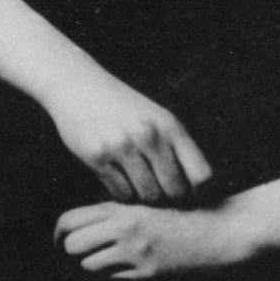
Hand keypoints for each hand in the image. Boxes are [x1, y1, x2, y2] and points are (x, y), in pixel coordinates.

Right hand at [41, 70, 212, 203]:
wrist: (77, 84)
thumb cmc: (123, 107)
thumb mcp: (157, 118)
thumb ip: (177, 149)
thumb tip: (197, 193)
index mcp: (170, 126)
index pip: (202, 176)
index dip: (198, 190)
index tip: (187, 190)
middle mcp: (148, 135)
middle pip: (175, 192)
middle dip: (168, 196)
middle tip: (158, 188)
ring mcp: (122, 147)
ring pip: (148, 196)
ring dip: (144, 195)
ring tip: (136, 180)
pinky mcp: (97, 157)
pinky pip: (121, 194)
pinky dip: (122, 193)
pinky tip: (118, 176)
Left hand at [55, 198, 250, 279]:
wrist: (218, 231)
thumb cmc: (180, 214)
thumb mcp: (143, 203)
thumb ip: (113, 209)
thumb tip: (79, 222)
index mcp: (120, 207)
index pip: (70, 219)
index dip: (58, 233)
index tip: (59, 240)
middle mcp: (124, 228)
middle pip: (73, 245)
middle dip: (72, 251)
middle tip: (78, 254)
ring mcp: (135, 252)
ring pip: (89, 265)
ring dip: (93, 264)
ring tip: (105, 259)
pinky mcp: (148, 273)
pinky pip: (114, 278)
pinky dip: (114, 274)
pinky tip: (128, 266)